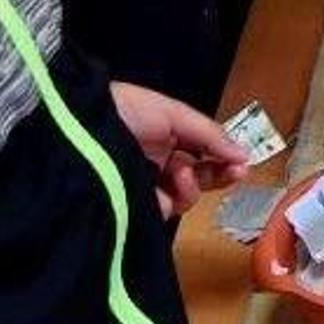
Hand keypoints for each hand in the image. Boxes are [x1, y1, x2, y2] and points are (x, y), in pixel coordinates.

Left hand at [111, 83, 248, 217]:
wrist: (79, 129)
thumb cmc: (124, 111)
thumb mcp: (172, 114)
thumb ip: (210, 134)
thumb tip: (243, 154)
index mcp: (164, 137)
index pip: (201, 153)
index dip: (223, 159)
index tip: (242, 165)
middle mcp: (155, 162)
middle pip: (197, 177)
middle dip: (217, 176)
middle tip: (235, 174)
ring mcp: (142, 186)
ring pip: (182, 197)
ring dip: (190, 188)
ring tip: (181, 177)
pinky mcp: (129, 206)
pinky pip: (160, 212)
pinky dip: (167, 204)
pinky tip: (160, 193)